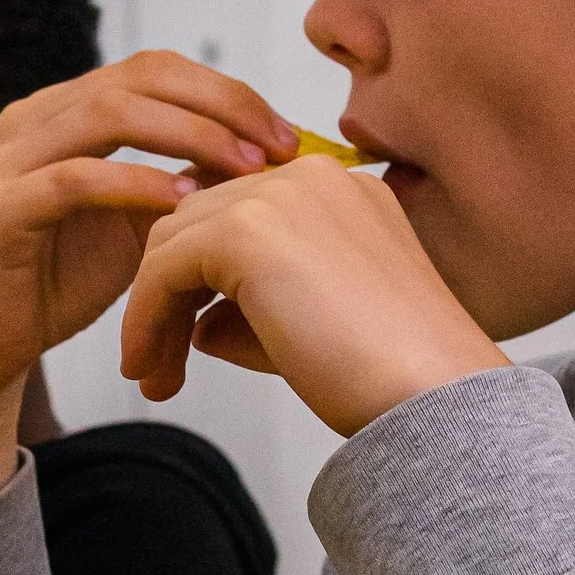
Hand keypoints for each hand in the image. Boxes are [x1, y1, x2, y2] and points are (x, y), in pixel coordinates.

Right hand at [0, 52, 297, 520]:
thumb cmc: (58, 282)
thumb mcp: (138, 226)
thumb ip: (184, 184)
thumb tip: (264, 161)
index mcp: (68, 111)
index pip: (159, 70)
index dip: (229, 92)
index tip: (287, 135)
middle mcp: (36, 118)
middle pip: (141, 76)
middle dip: (222, 105)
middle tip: (279, 147)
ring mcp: (12, 158)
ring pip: (109, 113)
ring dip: (190, 135)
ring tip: (245, 171)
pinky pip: (73, 179)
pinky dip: (134, 184)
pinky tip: (182, 204)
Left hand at [120, 156, 506, 434]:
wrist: (431, 397)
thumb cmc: (393, 378)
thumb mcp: (314, 329)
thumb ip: (251, 314)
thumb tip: (196, 325)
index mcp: (340, 192)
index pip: (241, 217)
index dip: (203, 280)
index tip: (185, 344)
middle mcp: (310, 178)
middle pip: (199, 222)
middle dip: (167, 296)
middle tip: (156, 368)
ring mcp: (279, 196)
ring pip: (173, 242)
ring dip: (151, 311)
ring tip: (152, 377)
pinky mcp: (245, 230)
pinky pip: (162, 270)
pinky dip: (143, 319)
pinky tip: (147, 369)